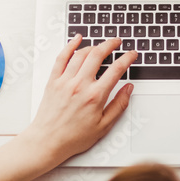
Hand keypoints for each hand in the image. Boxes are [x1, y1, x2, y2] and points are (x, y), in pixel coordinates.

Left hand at [20, 35, 136, 165]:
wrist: (47, 141)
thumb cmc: (73, 137)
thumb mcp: (103, 126)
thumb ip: (119, 105)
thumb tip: (128, 89)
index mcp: (95, 96)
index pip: (116, 69)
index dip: (127, 58)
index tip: (132, 54)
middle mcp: (80, 85)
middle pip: (98, 55)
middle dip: (111, 44)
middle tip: (117, 42)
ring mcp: (65, 81)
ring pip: (81, 54)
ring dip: (94, 45)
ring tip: (101, 44)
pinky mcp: (53, 81)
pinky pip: (61, 57)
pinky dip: (70, 46)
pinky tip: (76, 39)